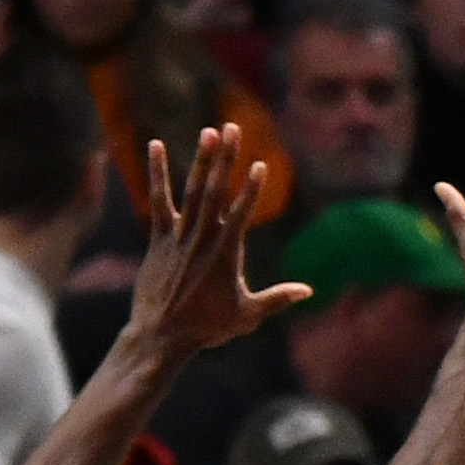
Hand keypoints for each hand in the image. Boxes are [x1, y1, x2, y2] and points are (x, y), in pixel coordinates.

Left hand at [125, 125, 310, 367]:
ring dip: (202, 160)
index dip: (251, 190)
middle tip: (232, 128)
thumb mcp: (246, 316)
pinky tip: (155, 145)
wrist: (161, 336)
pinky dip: (158, 174)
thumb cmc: (207, 328)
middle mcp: (202, 240)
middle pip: (216, 192)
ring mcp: (179, 237)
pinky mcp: (159, 239)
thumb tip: (308, 290)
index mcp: (225, 254)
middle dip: (225, 159)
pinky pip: (159, 201)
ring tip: (209, 131)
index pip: (241, 215)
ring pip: (192, 192)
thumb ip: (276, 299)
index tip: (259, 165)